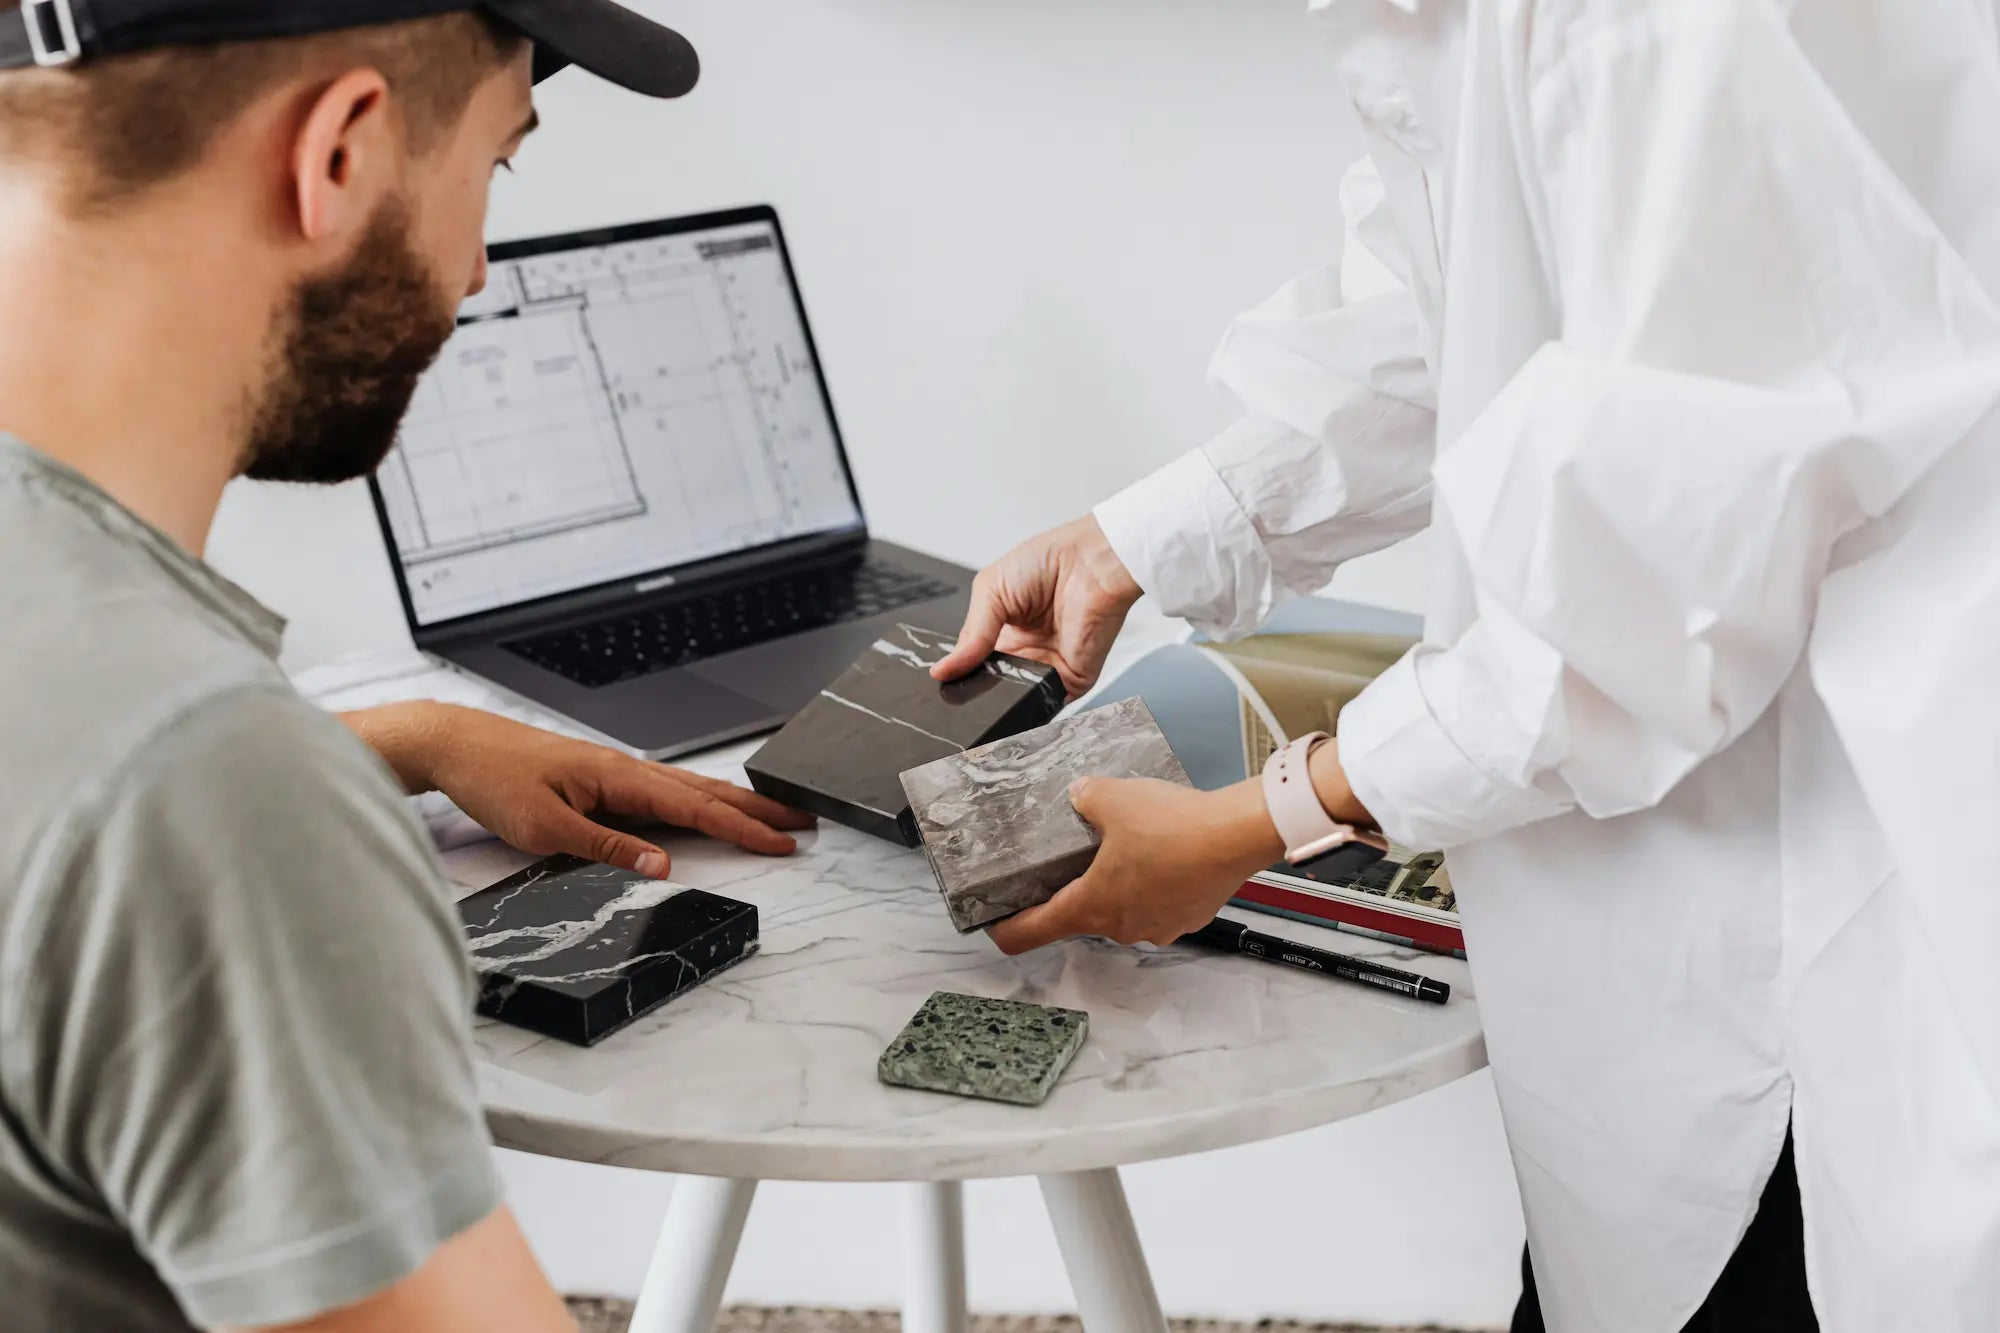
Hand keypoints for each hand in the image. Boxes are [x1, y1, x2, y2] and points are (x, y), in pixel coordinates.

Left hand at [344, 703, 813, 876]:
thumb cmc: (493, 778)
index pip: (696, 807)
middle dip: (756, 810)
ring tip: (769, 815)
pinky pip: (662, 791)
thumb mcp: (546, 827)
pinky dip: (697, 800)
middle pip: (705, 792)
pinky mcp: (598, 778)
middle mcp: (624, 769)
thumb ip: (608, 847)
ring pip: (687, 789)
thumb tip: (663, 864)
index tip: (783, 842)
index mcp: (620, 776)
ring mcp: (613, 771)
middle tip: (802, 822)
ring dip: (731, 804)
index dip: (744, 828)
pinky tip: (704, 808)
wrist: (454, 743)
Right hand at [932, 515, 1142, 698]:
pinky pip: (1047, 704)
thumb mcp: (990, 591)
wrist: (1090, 562)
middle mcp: (1024, 654)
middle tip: (959, 696)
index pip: (973, 665)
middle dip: (977, 694)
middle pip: (992, 688)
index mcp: (1001, 633)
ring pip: (1016, 701)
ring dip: (1001, 703)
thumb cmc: (1046, 562)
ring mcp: (1047, 669)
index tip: (943, 684)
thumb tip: (941, 670)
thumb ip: (969, 636)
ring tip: (986, 696)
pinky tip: (1014, 699)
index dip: (958, 675)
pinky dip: (1031, 708)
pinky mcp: (1071, 681)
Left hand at [988, 777, 1286, 953]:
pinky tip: (1164, 852)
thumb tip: (1081, 795)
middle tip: (1073, 859)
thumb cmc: (1173, 825)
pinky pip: (1159, 903)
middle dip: (1075, 889)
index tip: (993, 922)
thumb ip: (1086, 798)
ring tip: (1128, 846)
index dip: (1005, 929)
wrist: (1235, 834)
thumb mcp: (1111, 798)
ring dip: (1119, 885)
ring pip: (1124, 909)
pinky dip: (1155, 883)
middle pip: (1081, 917)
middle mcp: (1121, 927)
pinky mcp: (1187, 917)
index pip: (1030, 933)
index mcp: (1091, 906)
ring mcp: (1157, 926)